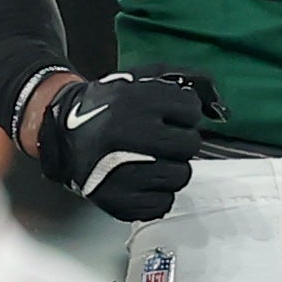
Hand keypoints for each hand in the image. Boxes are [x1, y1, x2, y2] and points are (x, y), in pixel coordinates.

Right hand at [29, 70, 211, 220]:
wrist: (60, 132)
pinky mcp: (118, 200)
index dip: (181, 113)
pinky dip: (156, 194)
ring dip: (170, 168)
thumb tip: (221, 108)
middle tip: (157, 140)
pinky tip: (140, 179)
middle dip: (178, 141)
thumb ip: (186, 82)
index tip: (166, 116)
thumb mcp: (140, 78)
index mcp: (134, 101)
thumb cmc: (106, 106)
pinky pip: (163, 203)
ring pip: (180, 176)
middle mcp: (128, 134)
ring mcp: (122, 170)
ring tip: (148, 160)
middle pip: (189, 144)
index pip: (190, 110)